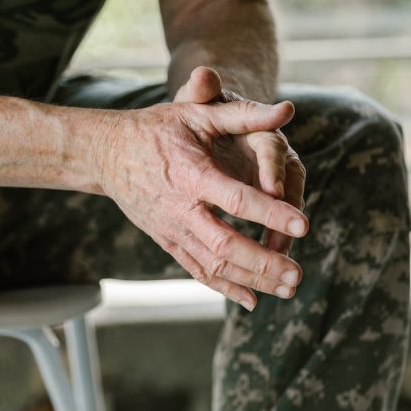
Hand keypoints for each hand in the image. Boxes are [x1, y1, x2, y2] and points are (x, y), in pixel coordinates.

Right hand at [95, 95, 307, 310]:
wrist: (106, 153)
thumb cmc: (156, 129)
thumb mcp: (196, 114)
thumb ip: (242, 114)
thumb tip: (287, 110)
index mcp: (192, 174)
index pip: (235, 199)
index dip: (270, 213)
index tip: (303, 224)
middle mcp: (180, 209)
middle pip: (225, 245)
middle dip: (264, 263)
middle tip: (298, 274)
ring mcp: (172, 230)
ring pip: (213, 265)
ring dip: (252, 280)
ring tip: (288, 288)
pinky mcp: (167, 241)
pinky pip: (197, 270)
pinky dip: (225, 288)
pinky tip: (252, 300)